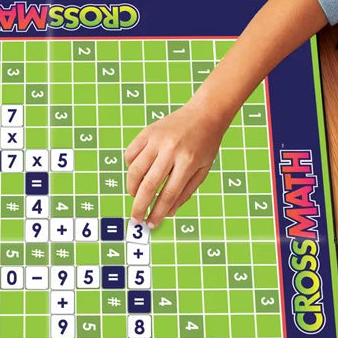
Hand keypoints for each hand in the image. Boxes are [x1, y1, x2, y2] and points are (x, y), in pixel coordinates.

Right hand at [124, 100, 228, 225]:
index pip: (168, 194)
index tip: (151, 224)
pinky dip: (130, 167)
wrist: (205, 113)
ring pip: (135, 170)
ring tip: (135, 196)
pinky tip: (137, 173)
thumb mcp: (203, 170)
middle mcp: (171, 150)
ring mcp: (157, 139)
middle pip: (149, 185)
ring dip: (132, 188)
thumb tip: (168, 213)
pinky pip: (131, 153)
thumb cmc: (206, 144)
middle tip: (135, 219)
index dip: (158, 212)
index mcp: (188, 162)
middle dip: (139, 206)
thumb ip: (186, 192)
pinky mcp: (147, 132)